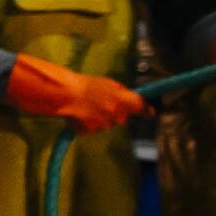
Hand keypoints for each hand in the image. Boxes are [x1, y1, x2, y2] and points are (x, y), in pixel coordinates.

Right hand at [2, 54, 144, 131]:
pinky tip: (79, 114)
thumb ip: (123, 93)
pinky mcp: (90, 131)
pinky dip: (86, 124)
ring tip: (86, 106)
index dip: (145, 110)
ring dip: (98, 118)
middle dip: (114, 112)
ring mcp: (103, 124)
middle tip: (100, 102)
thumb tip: (136, 102)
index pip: (140, 107)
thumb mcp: (108, 84)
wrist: (64, 94)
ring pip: (105, 124)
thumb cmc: (86, 85)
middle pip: (121, 118)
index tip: (151, 113)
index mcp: (122, 100)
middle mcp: (116, 114)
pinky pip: (91, 129)